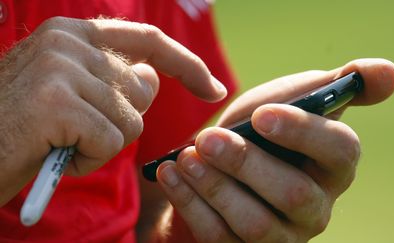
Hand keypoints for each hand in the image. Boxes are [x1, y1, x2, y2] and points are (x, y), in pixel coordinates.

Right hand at [0, 17, 226, 206]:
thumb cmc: (22, 127)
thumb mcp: (71, 95)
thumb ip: (113, 80)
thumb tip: (154, 77)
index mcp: (72, 33)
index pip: (148, 42)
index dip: (187, 65)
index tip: (214, 87)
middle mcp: (67, 41)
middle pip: (141, 90)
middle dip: (121, 120)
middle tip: (77, 129)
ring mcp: (61, 69)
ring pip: (130, 120)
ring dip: (102, 143)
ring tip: (61, 141)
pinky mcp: (57, 103)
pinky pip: (111, 141)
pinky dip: (89, 158)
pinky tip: (56, 154)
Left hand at [155, 59, 393, 241]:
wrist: (223, 163)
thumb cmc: (262, 131)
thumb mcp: (290, 100)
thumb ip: (333, 87)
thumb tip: (389, 72)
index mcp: (333, 166)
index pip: (339, 151)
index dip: (303, 132)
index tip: (262, 115)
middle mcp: (315, 207)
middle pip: (294, 194)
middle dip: (247, 164)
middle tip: (208, 139)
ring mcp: (282, 236)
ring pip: (255, 224)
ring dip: (215, 188)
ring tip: (186, 158)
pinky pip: (220, 238)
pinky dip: (191, 205)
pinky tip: (173, 175)